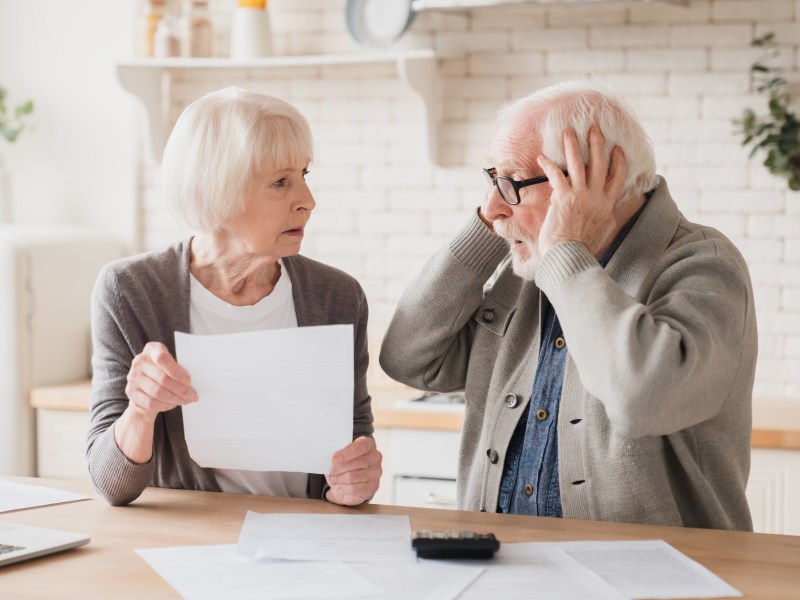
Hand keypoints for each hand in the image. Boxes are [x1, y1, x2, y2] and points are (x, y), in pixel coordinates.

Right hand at [125, 341, 197, 421]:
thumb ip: (179, 368)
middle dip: (181, 390)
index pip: (162, 358)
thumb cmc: (164, 371)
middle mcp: (139, 361)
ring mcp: (133, 377)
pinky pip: (151, 402)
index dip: (176, 371)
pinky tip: (174, 404)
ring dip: (175, 399)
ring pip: (158, 392)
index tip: (189, 381)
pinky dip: (165, 405)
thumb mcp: (171, 364)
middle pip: (163, 378)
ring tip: (187, 400)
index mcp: (152, 349)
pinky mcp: (131, 392)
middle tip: (193, 395)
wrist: (145, 385)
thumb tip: (196, 381)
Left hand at [324, 436, 382, 505]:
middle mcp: (375, 457)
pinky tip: (340, 485)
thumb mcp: (341, 455)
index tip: (334, 459)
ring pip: (352, 476)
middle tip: (331, 470)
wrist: (350, 481)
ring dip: (339, 478)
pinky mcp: (373, 486)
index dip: (346, 453)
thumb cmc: (345, 465)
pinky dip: (343, 487)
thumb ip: (338, 454)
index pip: (361, 446)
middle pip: (356, 463)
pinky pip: (354, 488)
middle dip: (339, 468)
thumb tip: (331, 459)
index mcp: (369, 444)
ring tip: (334, 478)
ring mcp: (376, 472)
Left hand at [537, 127, 625, 258]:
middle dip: (597, 144)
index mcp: (607, 205)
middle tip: (594, 129)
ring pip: (578, 164)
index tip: (617, 149)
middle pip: (600, 164)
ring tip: (568, 131)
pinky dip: (548, 165)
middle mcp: (596, 197)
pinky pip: (556, 175)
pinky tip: (541, 157)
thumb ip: (608, 217)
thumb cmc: (584, 249)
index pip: (618, 178)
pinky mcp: (563, 198)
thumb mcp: (604, 231)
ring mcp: (580, 196)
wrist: (570, 256)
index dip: (618, 161)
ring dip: (573, 146)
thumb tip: (611, 212)